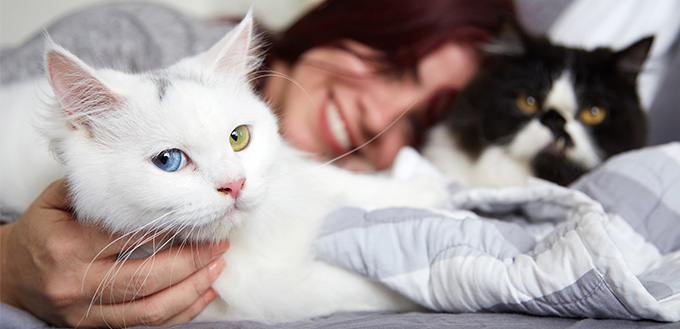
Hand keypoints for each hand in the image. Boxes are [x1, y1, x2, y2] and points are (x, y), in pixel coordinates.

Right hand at [1, 180, 228, 326]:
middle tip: (218, 243)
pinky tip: (202, 293)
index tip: (199, 217)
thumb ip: (99, 192)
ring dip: (192, 289)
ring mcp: (86, 312)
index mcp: (67, 247)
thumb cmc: (41, 232)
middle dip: (191, 262)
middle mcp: (77, 284)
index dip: (170, 229)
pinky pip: (147, 325)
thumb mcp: (57, 202)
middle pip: (147, 279)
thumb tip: (152, 179)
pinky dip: (180, 312)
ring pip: (151, 309)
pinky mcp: (96, 327)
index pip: (129, 238)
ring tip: (217, 267)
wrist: (10, 276)